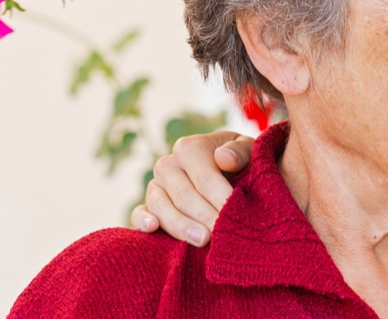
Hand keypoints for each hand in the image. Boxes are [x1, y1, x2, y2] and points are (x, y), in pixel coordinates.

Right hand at [130, 131, 253, 246]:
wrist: (230, 171)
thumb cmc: (242, 161)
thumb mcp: (248, 150)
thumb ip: (240, 151)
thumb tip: (224, 158)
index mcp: (189, 148)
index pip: (204, 177)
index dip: (220, 198)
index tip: (236, 215)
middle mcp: (168, 165)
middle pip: (184, 196)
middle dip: (205, 216)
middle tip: (222, 234)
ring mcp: (155, 186)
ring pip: (162, 207)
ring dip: (181, 226)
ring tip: (203, 240)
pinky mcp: (147, 206)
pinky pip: (138, 214)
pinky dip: (142, 222)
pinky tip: (153, 229)